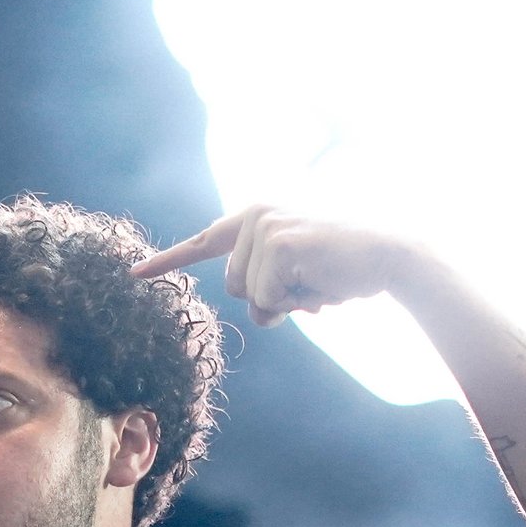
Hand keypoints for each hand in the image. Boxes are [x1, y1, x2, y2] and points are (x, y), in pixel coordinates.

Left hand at [134, 205, 423, 325]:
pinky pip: (269, 298)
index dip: (169, 260)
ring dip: (287, 303)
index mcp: (256, 216)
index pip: (205, 243)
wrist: (391, 255)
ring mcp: (265, 225)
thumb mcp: (298, 274)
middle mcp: (255, 214)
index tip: (134, 274)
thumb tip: (258, 312)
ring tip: (319, 280)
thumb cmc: (347, 267)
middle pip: (233, 288)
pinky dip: (296, 301)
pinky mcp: (278, 242)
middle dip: (271, 300)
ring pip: (251, 297)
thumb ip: (268, 284)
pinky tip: (323, 281)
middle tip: (309, 285)